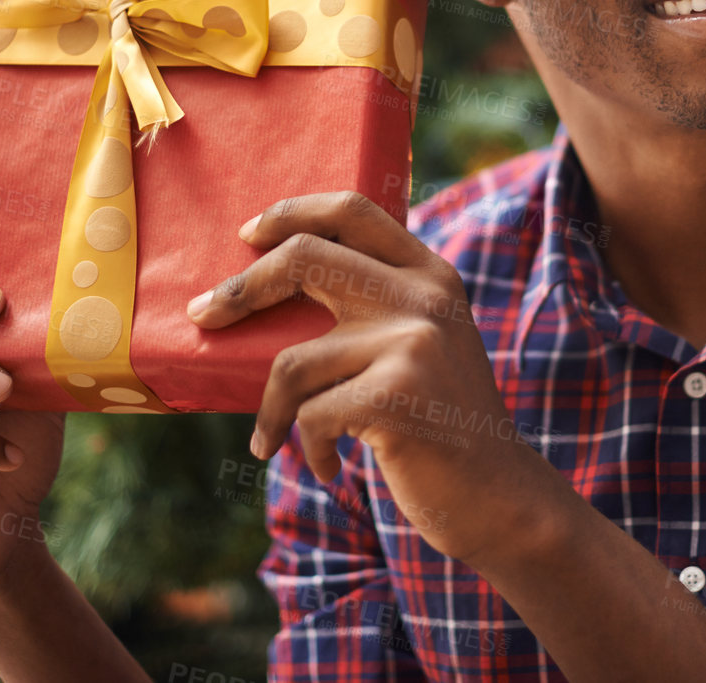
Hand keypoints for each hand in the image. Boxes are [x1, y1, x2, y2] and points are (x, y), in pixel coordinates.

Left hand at [187, 191, 566, 568]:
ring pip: (293, 359)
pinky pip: (310, 413)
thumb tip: (266, 286)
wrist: (500, 496)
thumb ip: (377, 307)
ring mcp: (413, 341)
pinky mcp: (398, 392)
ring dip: (272, 410)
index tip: (248, 234)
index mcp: (430, 274)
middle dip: (242, 288)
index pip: (352, 209)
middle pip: (305, 257)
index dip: (291, 212)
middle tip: (205, 315)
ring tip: (273, 438)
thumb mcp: (422, 345)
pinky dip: (305, 447)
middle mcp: (424, 295)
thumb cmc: (439, 423)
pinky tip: (327, 466)